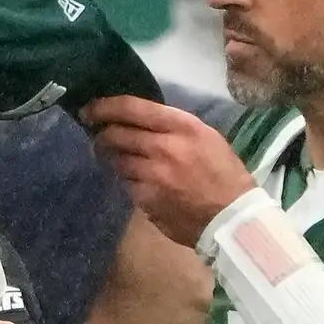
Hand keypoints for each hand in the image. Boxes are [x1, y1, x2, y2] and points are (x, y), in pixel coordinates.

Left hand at [81, 96, 255, 247]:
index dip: (105, 107)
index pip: (132, 108)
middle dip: (101, 135)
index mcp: (183, 126)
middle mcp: (164, 147)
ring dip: (114, 159)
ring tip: (120, 160)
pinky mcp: (147, 200)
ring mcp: (153, 175)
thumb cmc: (225, 174)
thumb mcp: (206, 138)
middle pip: (117, 135)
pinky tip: (141, 184)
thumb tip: (139, 124)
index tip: (91, 110)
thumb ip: (173, 128)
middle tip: (98, 137)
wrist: (233, 217)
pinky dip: (130, 182)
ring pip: (118, 161)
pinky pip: (127, 185)